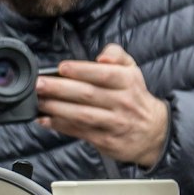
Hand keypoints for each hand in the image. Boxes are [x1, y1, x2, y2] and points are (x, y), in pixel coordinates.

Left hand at [35, 44, 169, 167]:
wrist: (154, 132)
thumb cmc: (134, 96)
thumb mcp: (132, 70)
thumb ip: (116, 54)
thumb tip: (102, 56)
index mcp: (128, 82)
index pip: (104, 74)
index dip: (81, 70)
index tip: (61, 68)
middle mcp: (122, 102)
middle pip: (88, 94)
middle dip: (59, 89)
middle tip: (39, 84)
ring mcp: (115, 123)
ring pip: (82, 115)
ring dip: (57, 108)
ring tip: (39, 101)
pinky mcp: (106, 140)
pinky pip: (80, 132)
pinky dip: (60, 126)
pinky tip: (46, 119)